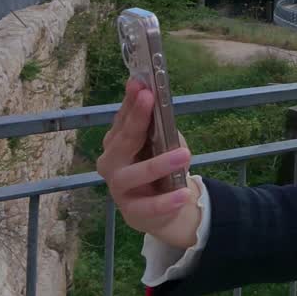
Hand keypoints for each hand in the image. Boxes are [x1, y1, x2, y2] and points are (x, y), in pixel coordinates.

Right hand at [96, 78, 201, 248]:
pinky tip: (183, 195)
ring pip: (134, 175)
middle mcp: (112, 163)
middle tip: (150, 100)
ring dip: (159, 164)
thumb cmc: (160, 167)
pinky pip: (149, 206)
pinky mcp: (132, 212)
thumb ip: (157, 125)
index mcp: (117, 143)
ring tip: (184, 154)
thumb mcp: (161, 142)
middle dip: (136, 119)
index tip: (140, 84)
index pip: (123, 119)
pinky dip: (166, 201)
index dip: (131, 101)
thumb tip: (154, 97)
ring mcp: (119, 188)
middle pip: (123, 141)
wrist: (164, 208)